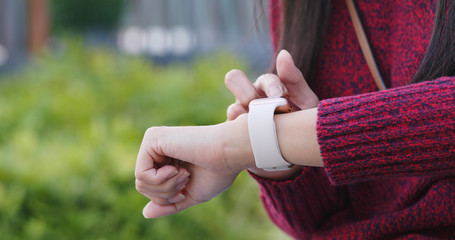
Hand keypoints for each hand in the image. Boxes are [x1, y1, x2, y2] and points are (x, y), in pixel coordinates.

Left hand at [135, 118, 254, 217]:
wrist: (228, 154)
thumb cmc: (217, 172)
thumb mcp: (191, 194)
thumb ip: (169, 203)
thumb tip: (145, 213)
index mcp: (166, 158)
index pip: (150, 188)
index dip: (167, 197)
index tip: (185, 189)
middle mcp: (157, 147)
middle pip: (142, 186)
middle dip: (165, 194)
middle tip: (186, 179)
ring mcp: (153, 141)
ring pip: (141, 182)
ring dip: (165, 187)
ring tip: (184, 174)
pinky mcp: (152, 138)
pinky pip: (141, 174)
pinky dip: (160, 180)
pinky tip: (177, 169)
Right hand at [224, 49, 318, 178]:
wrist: (296, 152)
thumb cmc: (301, 121)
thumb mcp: (305, 101)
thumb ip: (294, 78)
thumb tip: (283, 53)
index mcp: (268, 86)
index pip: (264, 78)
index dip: (271, 86)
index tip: (279, 97)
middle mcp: (251, 96)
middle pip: (234, 79)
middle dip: (246, 92)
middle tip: (260, 106)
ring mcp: (241, 115)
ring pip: (232, 108)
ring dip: (242, 115)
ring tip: (255, 125)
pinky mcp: (235, 133)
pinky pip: (229, 130)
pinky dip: (239, 133)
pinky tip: (251, 140)